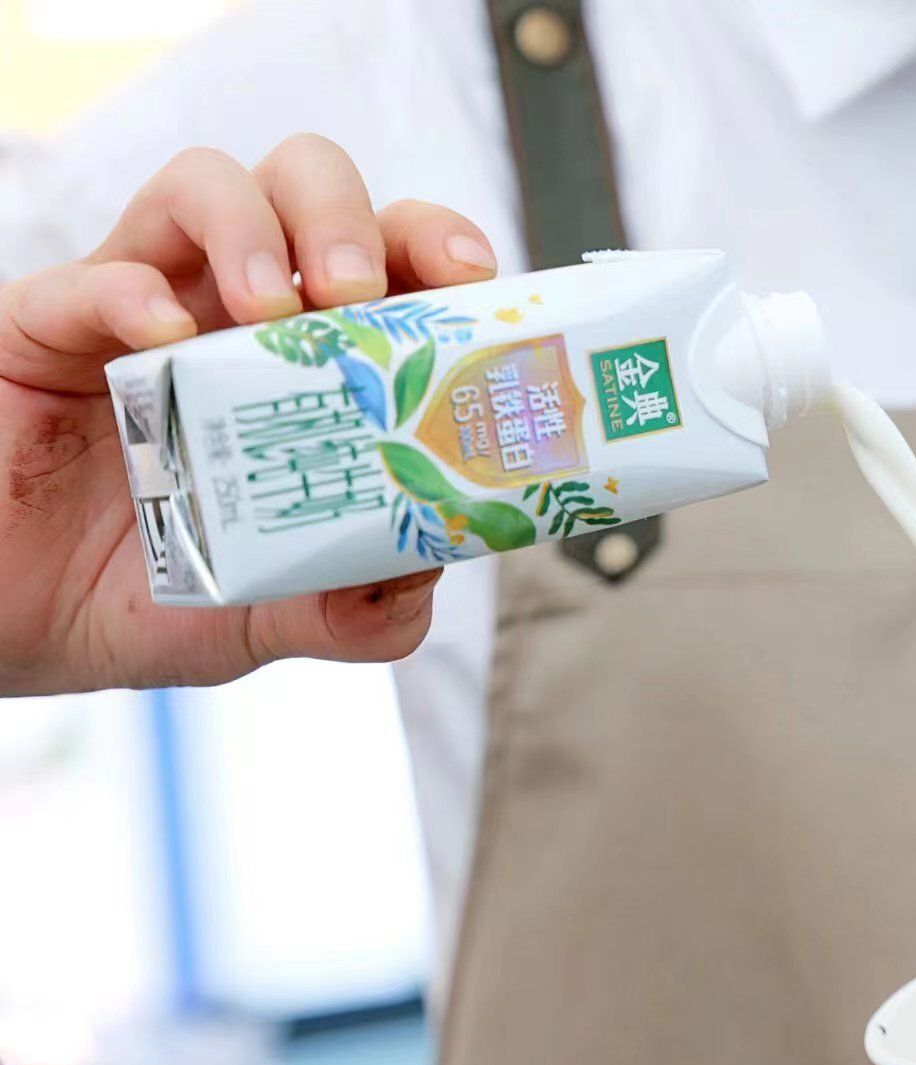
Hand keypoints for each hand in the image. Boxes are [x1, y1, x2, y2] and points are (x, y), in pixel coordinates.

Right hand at [0, 134, 499, 695]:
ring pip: (206, 184)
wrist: (11, 629)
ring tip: (276, 308)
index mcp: (302, 360)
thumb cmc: (144, 594)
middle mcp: (228, 312)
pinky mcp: (40, 327)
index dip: (433, 246)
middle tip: (362, 295)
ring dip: (256, 229)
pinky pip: (88, 276)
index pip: (386, 259)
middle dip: (353, 219)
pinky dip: (133, 293)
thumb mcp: (265, 616)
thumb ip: (350, 610)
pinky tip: (165, 340)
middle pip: (308, 187)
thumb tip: (420, 581)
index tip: (470, 281)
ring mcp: (136, 307)